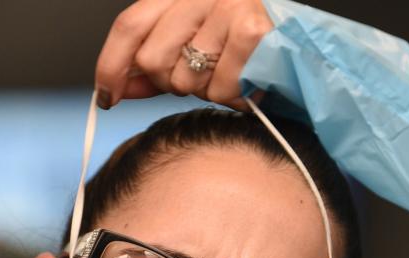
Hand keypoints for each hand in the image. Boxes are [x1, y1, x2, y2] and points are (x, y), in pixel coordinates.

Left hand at [95, 0, 273, 110]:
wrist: (302, 39)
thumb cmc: (241, 42)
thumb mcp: (190, 43)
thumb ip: (151, 66)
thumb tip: (115, 91)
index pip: (129, 26)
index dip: (110, 65)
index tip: (106, 97)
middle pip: (151, 61)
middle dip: (169, 83)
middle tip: (198, 77)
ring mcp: (226, 8)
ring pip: (185, 81)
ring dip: (205, 91)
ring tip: (229, 74)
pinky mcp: (250, 31)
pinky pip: (219, 89)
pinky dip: (232, 97)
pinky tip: (247, 82)